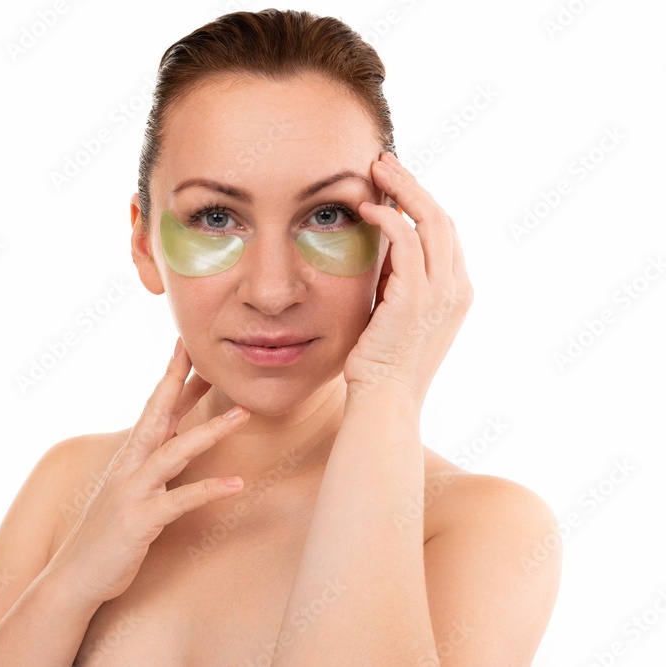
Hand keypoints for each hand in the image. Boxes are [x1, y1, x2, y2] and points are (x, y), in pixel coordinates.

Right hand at [45, 337, 248, 606]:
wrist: (74, 577)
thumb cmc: (108, 535)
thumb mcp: (131, 492)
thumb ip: (154, 467)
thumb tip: (177, 445)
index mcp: (129, 458)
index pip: (154, 409)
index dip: (172, 378)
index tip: (188, 348)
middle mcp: (128, 467)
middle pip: (157, 415)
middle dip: (181, 383)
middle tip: (207, 356)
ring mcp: (132, 492)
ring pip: (174, 452)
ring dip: (210, 431)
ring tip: (243, 415)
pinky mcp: (139, 521)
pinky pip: (179, 501)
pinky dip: (208, 490)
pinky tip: (236, 484)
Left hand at [344, 151, 473, 404]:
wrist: (385, 402)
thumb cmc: (381, 364)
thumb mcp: (396, 315)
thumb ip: (398, 283)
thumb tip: (382, 252)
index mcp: (455, 292)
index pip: (444, 233)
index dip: (421, 202)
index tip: (394, 182)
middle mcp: (456, 288)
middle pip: (442, 218)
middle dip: (413, 185)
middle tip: (384, 162)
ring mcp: (440, 292)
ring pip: (430, 221)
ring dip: (402, 190)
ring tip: (375, 171)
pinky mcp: (416, 297)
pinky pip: (407, 242)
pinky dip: (389, 219)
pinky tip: (368, 209)